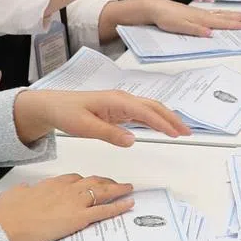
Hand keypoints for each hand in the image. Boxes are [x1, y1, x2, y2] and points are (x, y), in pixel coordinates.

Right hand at [0, 174, 133, 240]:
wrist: (11, 223)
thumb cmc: (10, 212)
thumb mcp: (14, 195)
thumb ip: (22, 190)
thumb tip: (22, 189)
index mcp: (52, 183)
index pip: (74, 178)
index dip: (84, 180)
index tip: (89, 181)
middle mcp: (67, 189)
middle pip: (92, 181)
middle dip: (105, 182)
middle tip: (113, 183)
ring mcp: (75, 202)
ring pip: (102, 192)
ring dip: (118, 189)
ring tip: (127, 188)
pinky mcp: (80, 217)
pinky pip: (105, 211)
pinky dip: (119, 207)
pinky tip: (128, 204)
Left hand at [12, 89, 190, 146]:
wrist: (52, 106)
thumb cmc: (66, 113)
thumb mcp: (85, 127)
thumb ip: (109, 134)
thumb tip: (132, 141)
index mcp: (117, 101)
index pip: (146, 112)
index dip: (163, 123)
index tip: (176, 134)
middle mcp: (123, 99)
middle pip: (154, 107)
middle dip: (173, 119)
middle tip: (188, 132)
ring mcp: (121, 104)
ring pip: (150, 110)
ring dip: (167, 119)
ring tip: (181, 131)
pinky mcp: (118, 109)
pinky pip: (142, 114)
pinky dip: (155, 120)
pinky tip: (161, 127)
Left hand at [147, 0, 240, 36]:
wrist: (156, 8)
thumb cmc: (166, 18)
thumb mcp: (180, 27)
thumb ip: (196, 30)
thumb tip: (211, 33)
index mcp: (201, 19)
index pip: (222, 23)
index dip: (236, 25)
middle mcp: (202, 14)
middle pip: (225, 16)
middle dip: (239, 18)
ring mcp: (199, 12)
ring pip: (220, 13)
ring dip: (233, 14)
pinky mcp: (194, 12)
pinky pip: (213, 13)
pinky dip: (222, 13)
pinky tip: (222, 14)